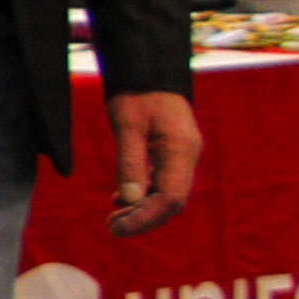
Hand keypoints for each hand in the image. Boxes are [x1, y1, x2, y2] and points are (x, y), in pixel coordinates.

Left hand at [105, 90, 199, 234]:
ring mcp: (181, 156)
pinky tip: (120, 199)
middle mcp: (186, 157)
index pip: (171, 198)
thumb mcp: (127, 125)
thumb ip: (129, 162)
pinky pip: (162, 183)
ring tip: (114, 219)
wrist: (148, 71)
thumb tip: (128, 199)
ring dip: (142, 210)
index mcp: (180, 151)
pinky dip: (143, 195)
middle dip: (143, 218)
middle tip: (111, 227)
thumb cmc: (136, 94)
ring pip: (167, 194)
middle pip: (171, 201)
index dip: (146, 217)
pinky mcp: (172, 154)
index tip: (118, 226)